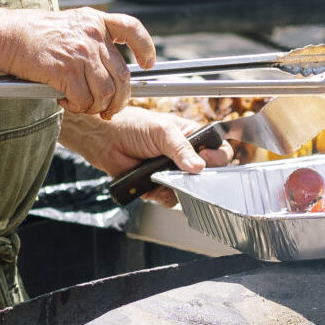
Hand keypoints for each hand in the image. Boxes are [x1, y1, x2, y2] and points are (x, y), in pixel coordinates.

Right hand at [1, 8, 156, 116]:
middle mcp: (92, 35)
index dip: (145, 47)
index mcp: (95, 21)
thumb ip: (92, 39)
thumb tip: (110, 69)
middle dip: (120, 99)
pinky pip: (83, 99)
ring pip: (106, 92)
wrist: (8, 36)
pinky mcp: (66, 71)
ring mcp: (80, 53)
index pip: (132, 29)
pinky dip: (77, 107)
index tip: (147, 63)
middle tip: (111, 109)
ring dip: (97, 106)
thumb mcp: (71, 24)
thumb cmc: (35, 34)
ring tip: (84, 107)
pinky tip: (66, 102)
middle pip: (122, 75)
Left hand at [63, 107, 233, 206]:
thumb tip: (199, 166)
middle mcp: (185, 157)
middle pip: (206, 175)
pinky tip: (153, 184)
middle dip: (197, 177)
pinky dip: (162, 195)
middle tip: (184, 172)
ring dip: (178, 187)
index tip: (207, 160)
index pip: (218, 150)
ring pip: (189, 190)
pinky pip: (170, 199)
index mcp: (192, 137)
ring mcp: (172, 173)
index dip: (217, 157)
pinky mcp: (158, 186)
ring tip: (163, 175)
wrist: (106, 139)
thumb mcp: (162, 130)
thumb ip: (181, 148)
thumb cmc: (133, 125)